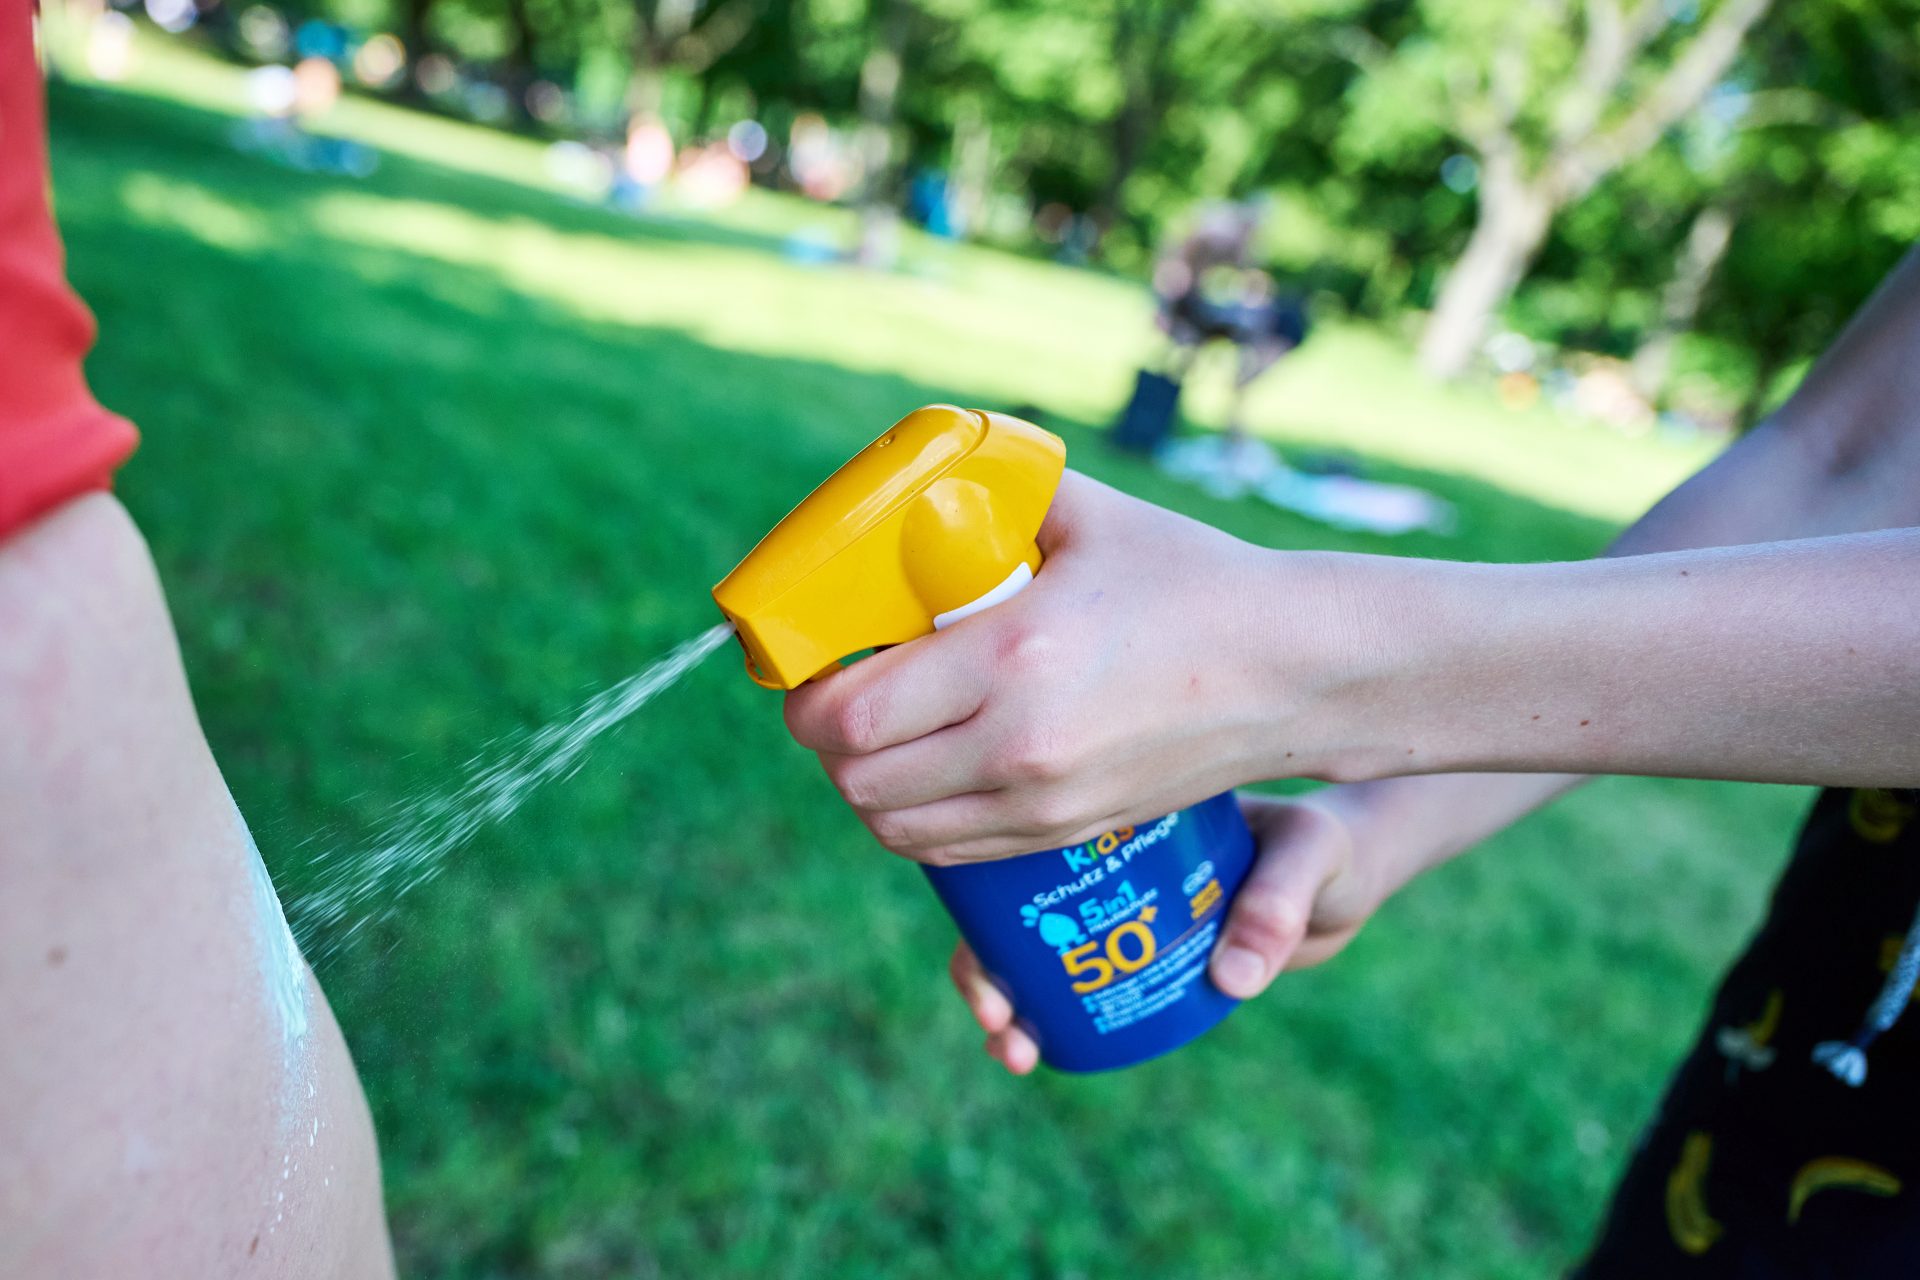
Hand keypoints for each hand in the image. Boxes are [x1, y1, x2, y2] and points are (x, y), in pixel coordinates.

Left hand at [783, 471, 1304, 864]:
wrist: (1295, 671)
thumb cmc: (1194, 581)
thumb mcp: (1087, 515)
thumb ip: (995, 494)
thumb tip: (921, 476)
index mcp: (1012, 658)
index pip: (851, 715)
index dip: (806, 697)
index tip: (814, 665)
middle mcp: (1019, 745)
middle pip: (857, 783)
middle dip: (828, 742)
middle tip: (844, 694)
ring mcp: (1044, 802)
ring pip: (895, 829)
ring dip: (868, 786)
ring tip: (887, 733)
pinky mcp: (1066, 832)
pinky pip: (950, 850)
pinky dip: (918, 819)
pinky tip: (935, 768)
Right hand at [948, 791, 1388, 1073]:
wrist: (1351, 875)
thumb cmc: (1326, 844)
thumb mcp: (1309, 856)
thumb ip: (1278, 902)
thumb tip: (1232, 981)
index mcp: (1119, 816)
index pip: (1030, 849)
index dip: (988, 908)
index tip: (986, 965)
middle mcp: (1102, 860)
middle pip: (1016, 912)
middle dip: (985, 971)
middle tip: (999, 1024)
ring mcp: (1118, 908)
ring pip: (1041, 955)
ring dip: (1011, 1003)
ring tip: (1015, 1054)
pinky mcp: (1143, 951)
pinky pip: (1084, 982)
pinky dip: (1056, 1015)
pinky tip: (1039, 1051)